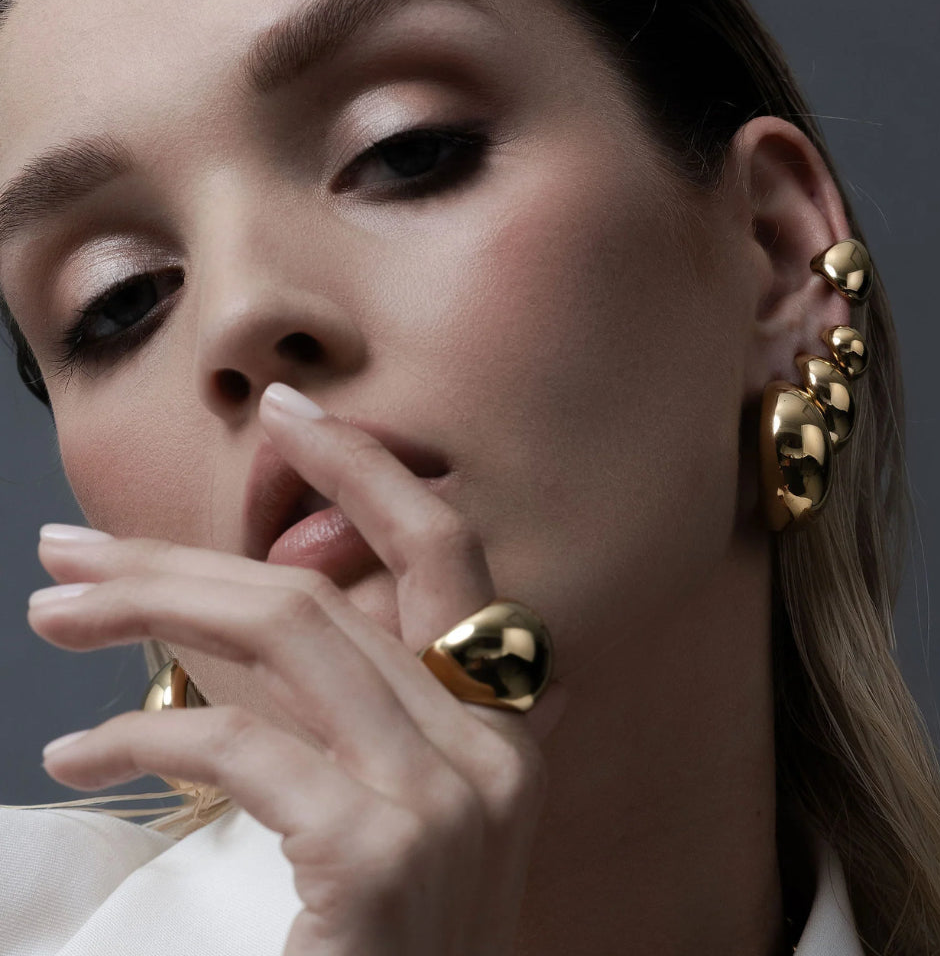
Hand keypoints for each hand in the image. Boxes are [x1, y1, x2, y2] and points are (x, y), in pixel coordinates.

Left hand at [28, 382, 567, 955]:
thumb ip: (413, 727)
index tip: (292, 416)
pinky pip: (239, 742)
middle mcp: (493, 747)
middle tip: (72, 546)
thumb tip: (374, 639)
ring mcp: (445, 795)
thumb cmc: (401, 954)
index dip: (374, 473)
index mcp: (505, 728)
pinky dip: (147, 728)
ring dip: (150, 610)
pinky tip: (83, 742)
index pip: (451, 557)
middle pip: (329, 592)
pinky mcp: (378, 852)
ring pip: (286, 635)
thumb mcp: (422, 827)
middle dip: (189, 554)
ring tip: (56, 610)